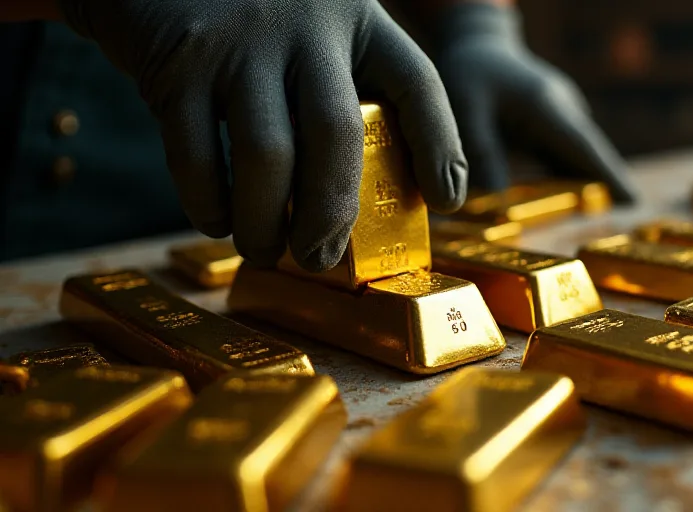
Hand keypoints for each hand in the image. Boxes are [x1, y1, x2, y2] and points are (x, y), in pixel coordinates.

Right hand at [58, 0, 466, 270]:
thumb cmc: (246, 11)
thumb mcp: (311, 25)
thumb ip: (340, 83)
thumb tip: (364, 191)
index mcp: (355, 18)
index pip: (416, 82)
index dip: (440, 146)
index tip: (447, 201)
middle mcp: (306, 26)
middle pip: (337, 134)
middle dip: (333, 213)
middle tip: (323, 259)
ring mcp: (241, 42)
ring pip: (267, 155)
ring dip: (266, 222)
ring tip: (266, 251)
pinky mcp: (179, 63)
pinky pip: (196, 154)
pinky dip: (208, 202)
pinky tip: (217, 221)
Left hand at [433, 3, 637, 202]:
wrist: (480, 46)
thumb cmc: (472, 74)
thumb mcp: (467, 109)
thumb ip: (483, 152)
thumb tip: (498, 200)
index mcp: (547, 105)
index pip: (583, 146)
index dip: (607, 174)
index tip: (631, 201)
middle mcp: (565, 111)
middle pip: (591, 156)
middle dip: (605, 188)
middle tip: (623, 219)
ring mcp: (564, 118)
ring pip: (581, 159)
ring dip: (587, 187)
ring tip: (599, 220)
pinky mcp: (557, 128)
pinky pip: (568, 158)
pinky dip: (569, 180)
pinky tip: (565, 206)